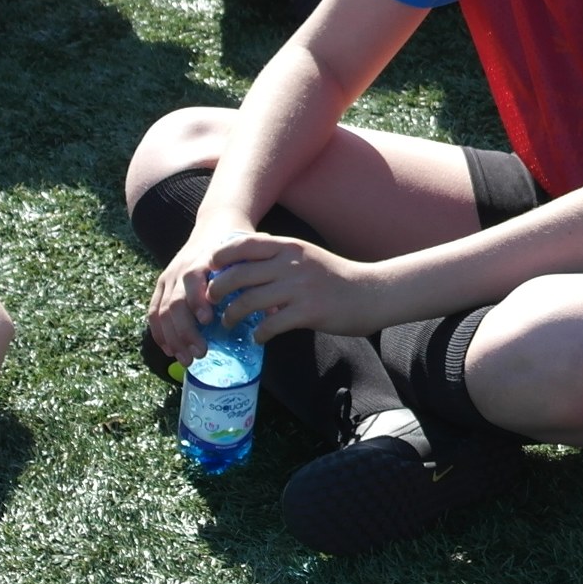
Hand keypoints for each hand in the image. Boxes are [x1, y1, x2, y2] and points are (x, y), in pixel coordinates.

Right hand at [145, 221, 247, 364]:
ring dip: (173, 338)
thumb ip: (256, 277)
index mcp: (201, 260)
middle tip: (201, 353)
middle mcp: (180, 269)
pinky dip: (159, 333)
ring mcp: (168, 278)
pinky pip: (154, 312)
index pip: (192, 280)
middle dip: (185, 331)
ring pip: (161, 312)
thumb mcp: (249, 254)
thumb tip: (272, 308)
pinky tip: (169, 350)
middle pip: (174, 303)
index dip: (197, 301)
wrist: (215, 224)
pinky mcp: (162, 286)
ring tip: (188, 360)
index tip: (208, 322)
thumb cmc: (237, 244)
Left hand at [197, 232, 388, 339]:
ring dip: (232, 315)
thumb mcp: (307, 256)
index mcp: (289, 247)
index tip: (209, 269)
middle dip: (217, 291)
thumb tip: (246, 266)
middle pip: (239, 275)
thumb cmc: (337, 277)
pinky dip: (258, 334)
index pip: (244, 245)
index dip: (221, 256)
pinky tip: (258, 338)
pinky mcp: (308, 312)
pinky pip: (270, 325)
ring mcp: (299, 288)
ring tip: (228, 323)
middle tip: (211, 302)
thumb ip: (280, 258)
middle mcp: (291, 264)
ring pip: (249, 301)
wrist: (373, 293)